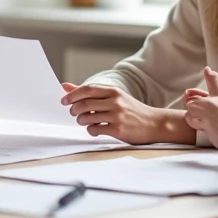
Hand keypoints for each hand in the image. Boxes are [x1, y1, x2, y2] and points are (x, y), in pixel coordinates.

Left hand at [60, 83, 193, 144]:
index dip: (72, 95)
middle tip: (73, 113)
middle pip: (84, 104)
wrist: (154, 123)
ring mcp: (117, 116)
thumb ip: (91, 92)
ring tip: (83, 122)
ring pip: (87, 118)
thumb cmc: (131, 110)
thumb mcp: (114, 97)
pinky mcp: (118, 130)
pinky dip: (91, 130)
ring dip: (81, 121)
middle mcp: (115, 102)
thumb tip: (65, 86)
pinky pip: (95, 130)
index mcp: (114, 91)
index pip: (87, 89)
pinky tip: (95, 130)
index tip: (63, 101)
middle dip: (74, 110)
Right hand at [183, 68, 217, 150]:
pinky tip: (199, 124)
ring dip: (192, 110)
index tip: (207, 69)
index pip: (213, 81)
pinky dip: (194, 121)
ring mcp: (210, 115)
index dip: (210, 75)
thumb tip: (189, 104)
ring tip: (195, 113)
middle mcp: (214, 103)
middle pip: (199, 96)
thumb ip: (194, 101)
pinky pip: (195, 120)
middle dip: (192, 95)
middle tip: (186, 96)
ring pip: (194, 108)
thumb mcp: (206, 103)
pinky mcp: (208, 126)